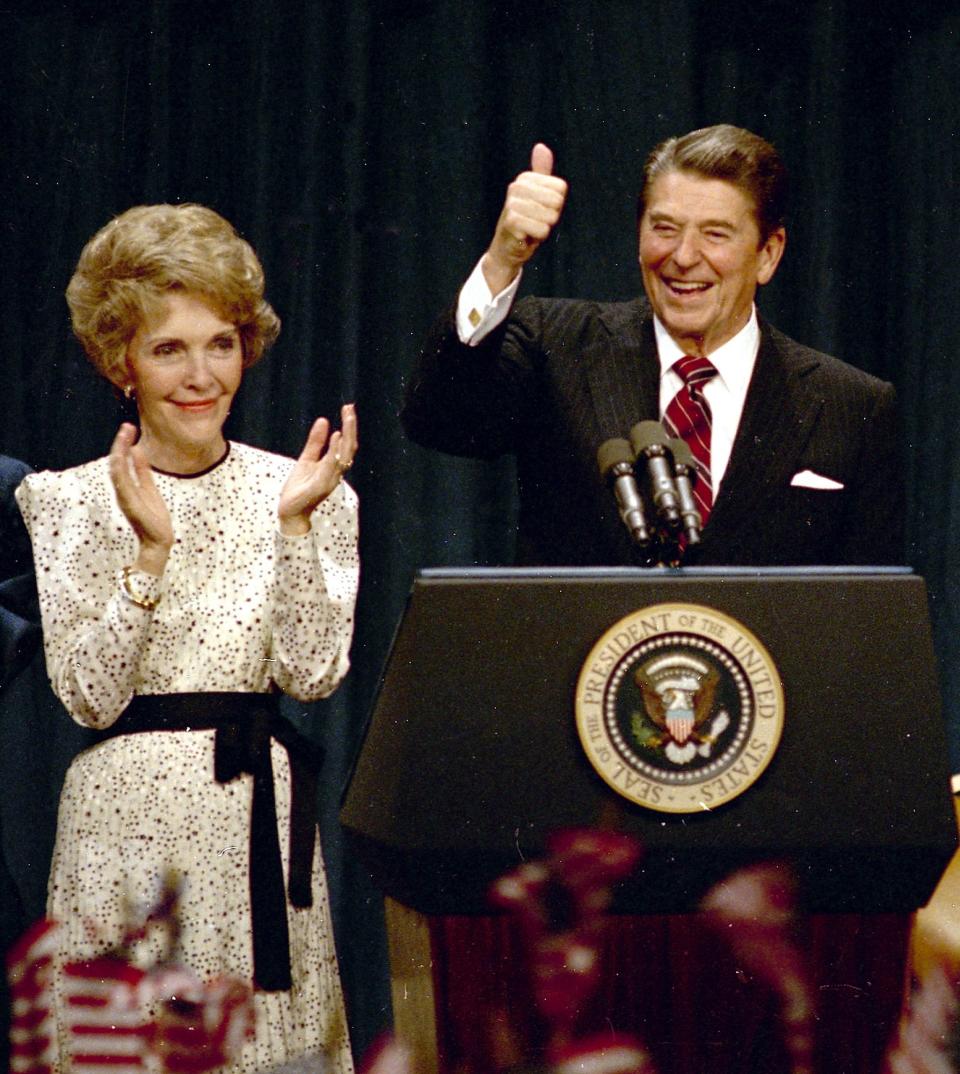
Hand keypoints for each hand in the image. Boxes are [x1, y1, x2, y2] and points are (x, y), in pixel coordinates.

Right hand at [109, 423, 173, 575]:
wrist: (158, 541)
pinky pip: (122, 483)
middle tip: (126, 426)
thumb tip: (137, 450)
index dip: (124, 444)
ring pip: (117, 470)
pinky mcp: (129, 503)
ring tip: (124, 434)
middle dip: (120, 444)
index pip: (121, 461)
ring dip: (120, 451)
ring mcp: (124, 496)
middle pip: (116, 462)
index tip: (129, 428)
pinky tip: (123, 454)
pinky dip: (121, 468)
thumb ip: (142, 471)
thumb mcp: (149, 488)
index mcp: (126, 486)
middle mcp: (122, 490)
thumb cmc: (154, 517)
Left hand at [278, 404, 357, 534]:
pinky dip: (335, 451)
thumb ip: (315, 442)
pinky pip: (331, 466)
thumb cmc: (300, 487)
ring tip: (347, 418)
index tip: (348, 408)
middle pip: (349, 448)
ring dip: (347, 436)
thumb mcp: (306, 459)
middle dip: (351, 428)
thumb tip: (324, 420)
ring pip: (344, 455)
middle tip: (350, 409)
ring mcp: (330, 479)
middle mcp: (336, 472)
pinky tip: (335, 437)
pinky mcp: (320, 486)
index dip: (349, 427)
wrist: (290, 510)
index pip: (346, 444)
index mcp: (334, 466)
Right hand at [482, 143, 567, 293]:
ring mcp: (512, 203)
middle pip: (557, 202)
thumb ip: (542, 172)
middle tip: (536, 221)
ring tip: (530, 229)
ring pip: (550, 217)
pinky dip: (537, 238)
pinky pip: (542, 230)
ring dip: (543, 229)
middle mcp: (517, 187)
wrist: (507, 247)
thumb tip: (541, 146)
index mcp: (526, 178)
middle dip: (551, 218)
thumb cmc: (527, 221)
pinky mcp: (511, 221)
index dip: (556, 205)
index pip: (560, 189)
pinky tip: (525, 236)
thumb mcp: (538, 196)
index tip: (541, 210)